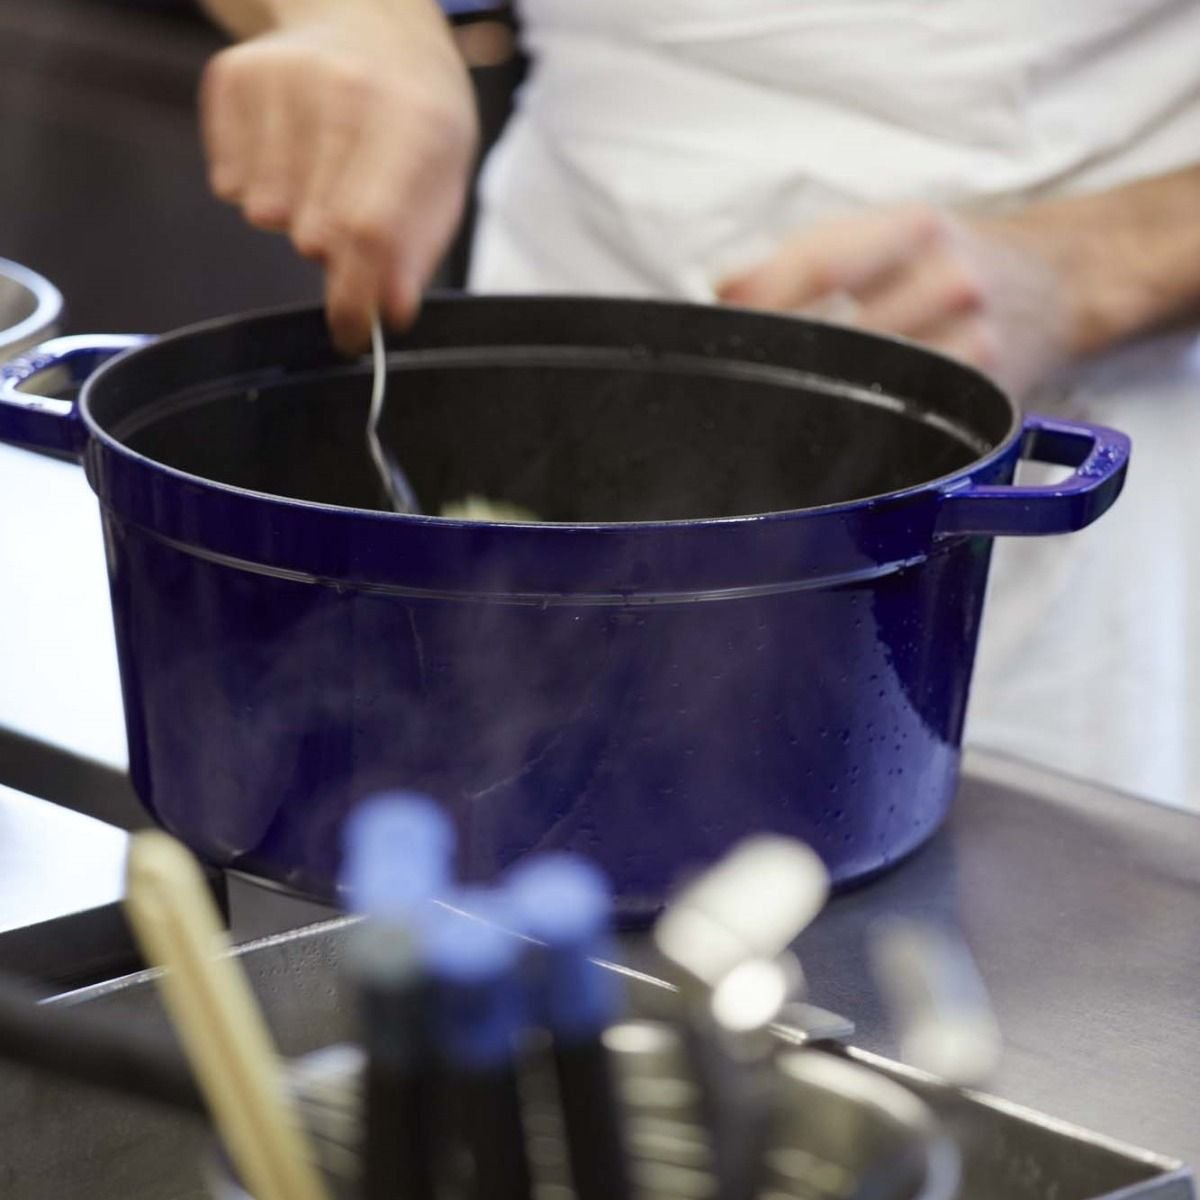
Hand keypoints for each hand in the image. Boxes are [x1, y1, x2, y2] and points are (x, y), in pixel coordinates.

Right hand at [201, 0, 477, 352]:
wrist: (372, 23)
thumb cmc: (415, 119)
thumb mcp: (442, 183)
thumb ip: (415, 251)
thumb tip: (388, 311)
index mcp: (412, 122)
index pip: (369, 230)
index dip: (355, 295)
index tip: (350, 333)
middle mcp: (343, 90)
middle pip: (312, 231)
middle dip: (329, 251)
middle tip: (350, 217)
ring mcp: (281, 77)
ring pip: (265, 212)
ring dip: (292, 215)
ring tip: (323, 172)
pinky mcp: (231, 76)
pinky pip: (229, 184)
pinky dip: (256, 184)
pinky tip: (290, 148)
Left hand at [717, 206, 1080, 397]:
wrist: (1055, 282)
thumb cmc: (949, 254)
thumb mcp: (883, 229)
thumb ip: (804, 255)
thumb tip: (725, 290)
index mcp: (915, 231)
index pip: (820, 265)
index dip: (762, 301)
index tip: (720, 329)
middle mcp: (950, 286)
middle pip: (837, 338)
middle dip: (784, 365)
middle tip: (746, 381)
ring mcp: (973, 349)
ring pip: (869, 394)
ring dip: (817, 406)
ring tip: (791, 405)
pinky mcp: (984, 402)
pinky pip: (908, 426)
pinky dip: (865, 430)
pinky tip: (844, 426)